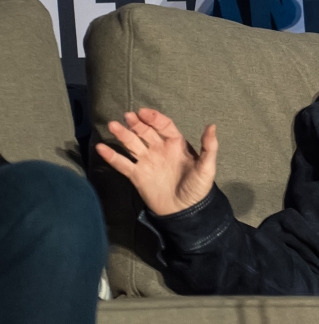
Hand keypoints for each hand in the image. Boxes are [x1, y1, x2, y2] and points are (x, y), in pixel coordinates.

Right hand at [95, 108, 217, 216]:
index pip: (164, 126)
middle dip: (137, 123)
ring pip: (132, 144)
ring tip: (112, 125)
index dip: (155, 118)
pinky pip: (122, 163)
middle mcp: (159, 150)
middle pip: (145, 132)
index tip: (144, 113)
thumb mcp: (207, 167)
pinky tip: (101, 147)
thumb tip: (212, 126)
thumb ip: (209, 147)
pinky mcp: (137, 175)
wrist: (185, 211)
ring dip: (122, 134)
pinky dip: (112, 156)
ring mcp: (146, 161)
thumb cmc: (198, 188)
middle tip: (128, 116)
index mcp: (176, 145)